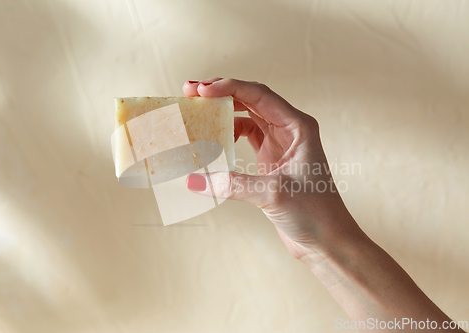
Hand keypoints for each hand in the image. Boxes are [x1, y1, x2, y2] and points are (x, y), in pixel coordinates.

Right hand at [184, 78, 362, 261]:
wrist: (326, 239)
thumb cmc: (315, 213)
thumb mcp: (273, 194)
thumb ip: (233, 184)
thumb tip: (194, 180)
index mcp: (298, 126)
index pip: (259, 95)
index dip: (229, 87)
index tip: (201, 90)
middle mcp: (289, 129)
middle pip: (250, 99)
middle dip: (220, 93)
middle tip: (191, 91)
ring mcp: (279, 143)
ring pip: (246, 116)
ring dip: (222, 111)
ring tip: (197, 109)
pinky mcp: (270, 159)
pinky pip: (244, 136)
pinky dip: (226, 134)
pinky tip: (213, 137)